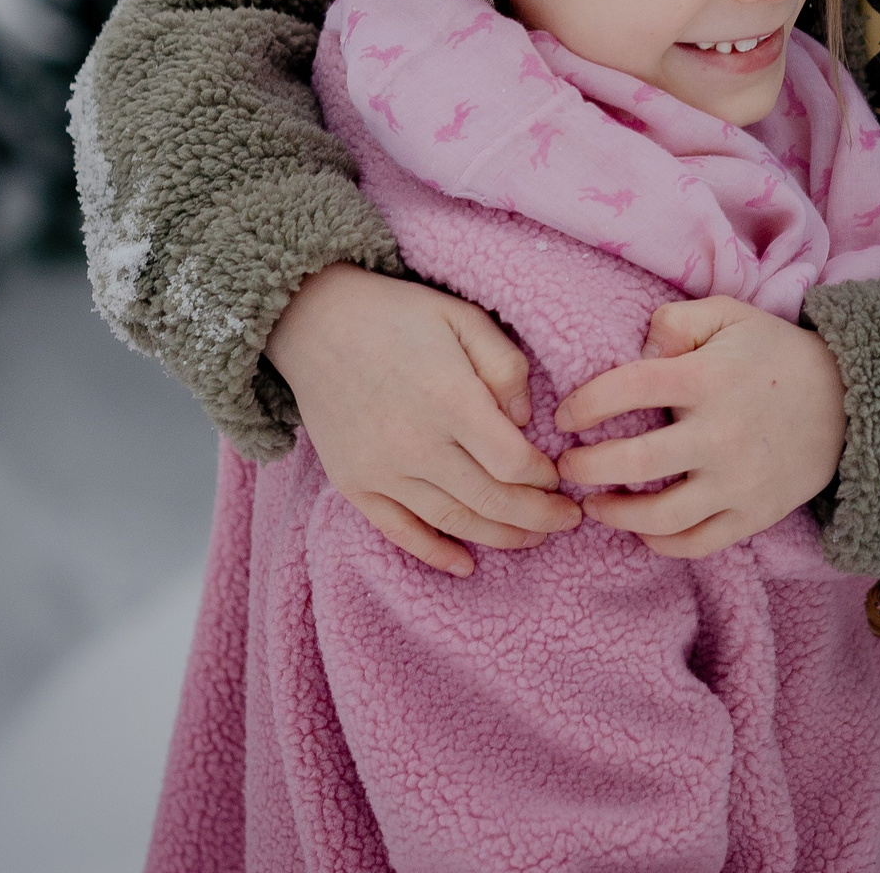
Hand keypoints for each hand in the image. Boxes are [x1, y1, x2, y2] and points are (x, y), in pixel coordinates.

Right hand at [269, 262, 580, 575]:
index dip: (544, 479)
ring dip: (499, 537)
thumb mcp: (463, 317)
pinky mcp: (354, 484)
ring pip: (453, 522)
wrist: (313, 321)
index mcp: (450, 399)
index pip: (513, 462)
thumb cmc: (397, 315)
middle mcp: (416, 444)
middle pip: (491, 501)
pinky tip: (466, 564)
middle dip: (537, 518)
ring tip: (532, 537)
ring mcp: (381, 470)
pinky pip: (400, 532)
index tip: (558, 476)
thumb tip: (527, 420)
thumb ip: (505, 366)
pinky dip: (435, 554)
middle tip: (566, 520)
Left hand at [552, 295, 847, 559]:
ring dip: (615, 515)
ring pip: (660, 517)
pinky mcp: (754, 513)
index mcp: (707, 378)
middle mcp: (720, 434)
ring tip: (594, 505)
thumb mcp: (729, 315)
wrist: (849, 399)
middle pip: (633, 463)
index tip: (565, 416)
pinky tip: (642, 531)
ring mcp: (738, 480)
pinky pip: (698, 543)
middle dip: (585, 469)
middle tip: (565, 468)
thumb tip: (637, 348)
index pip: (626, 389)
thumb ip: (676, 320)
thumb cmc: (774, 354)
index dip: (584, 404)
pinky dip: (662, 544)